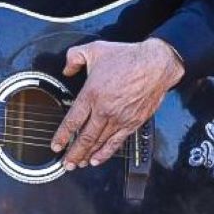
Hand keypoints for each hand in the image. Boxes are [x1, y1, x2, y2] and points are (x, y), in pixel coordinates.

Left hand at [52, 38, 185, 168]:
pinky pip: (116, 142)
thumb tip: (66, 68)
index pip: (72, 121)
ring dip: (87, 156)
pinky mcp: (132, 123)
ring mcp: (119, 119)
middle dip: (73, 153)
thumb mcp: (95, 49)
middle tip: (65, 163)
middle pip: (84, 138)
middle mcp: (104, 110)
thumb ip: (75, 57)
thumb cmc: (129, 57)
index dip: (62, 136)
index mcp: (92, 94)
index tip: (56, 145)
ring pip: (99, 143)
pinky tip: (97, 160)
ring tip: (78, 164)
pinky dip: (105, 153)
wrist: (156, 64)